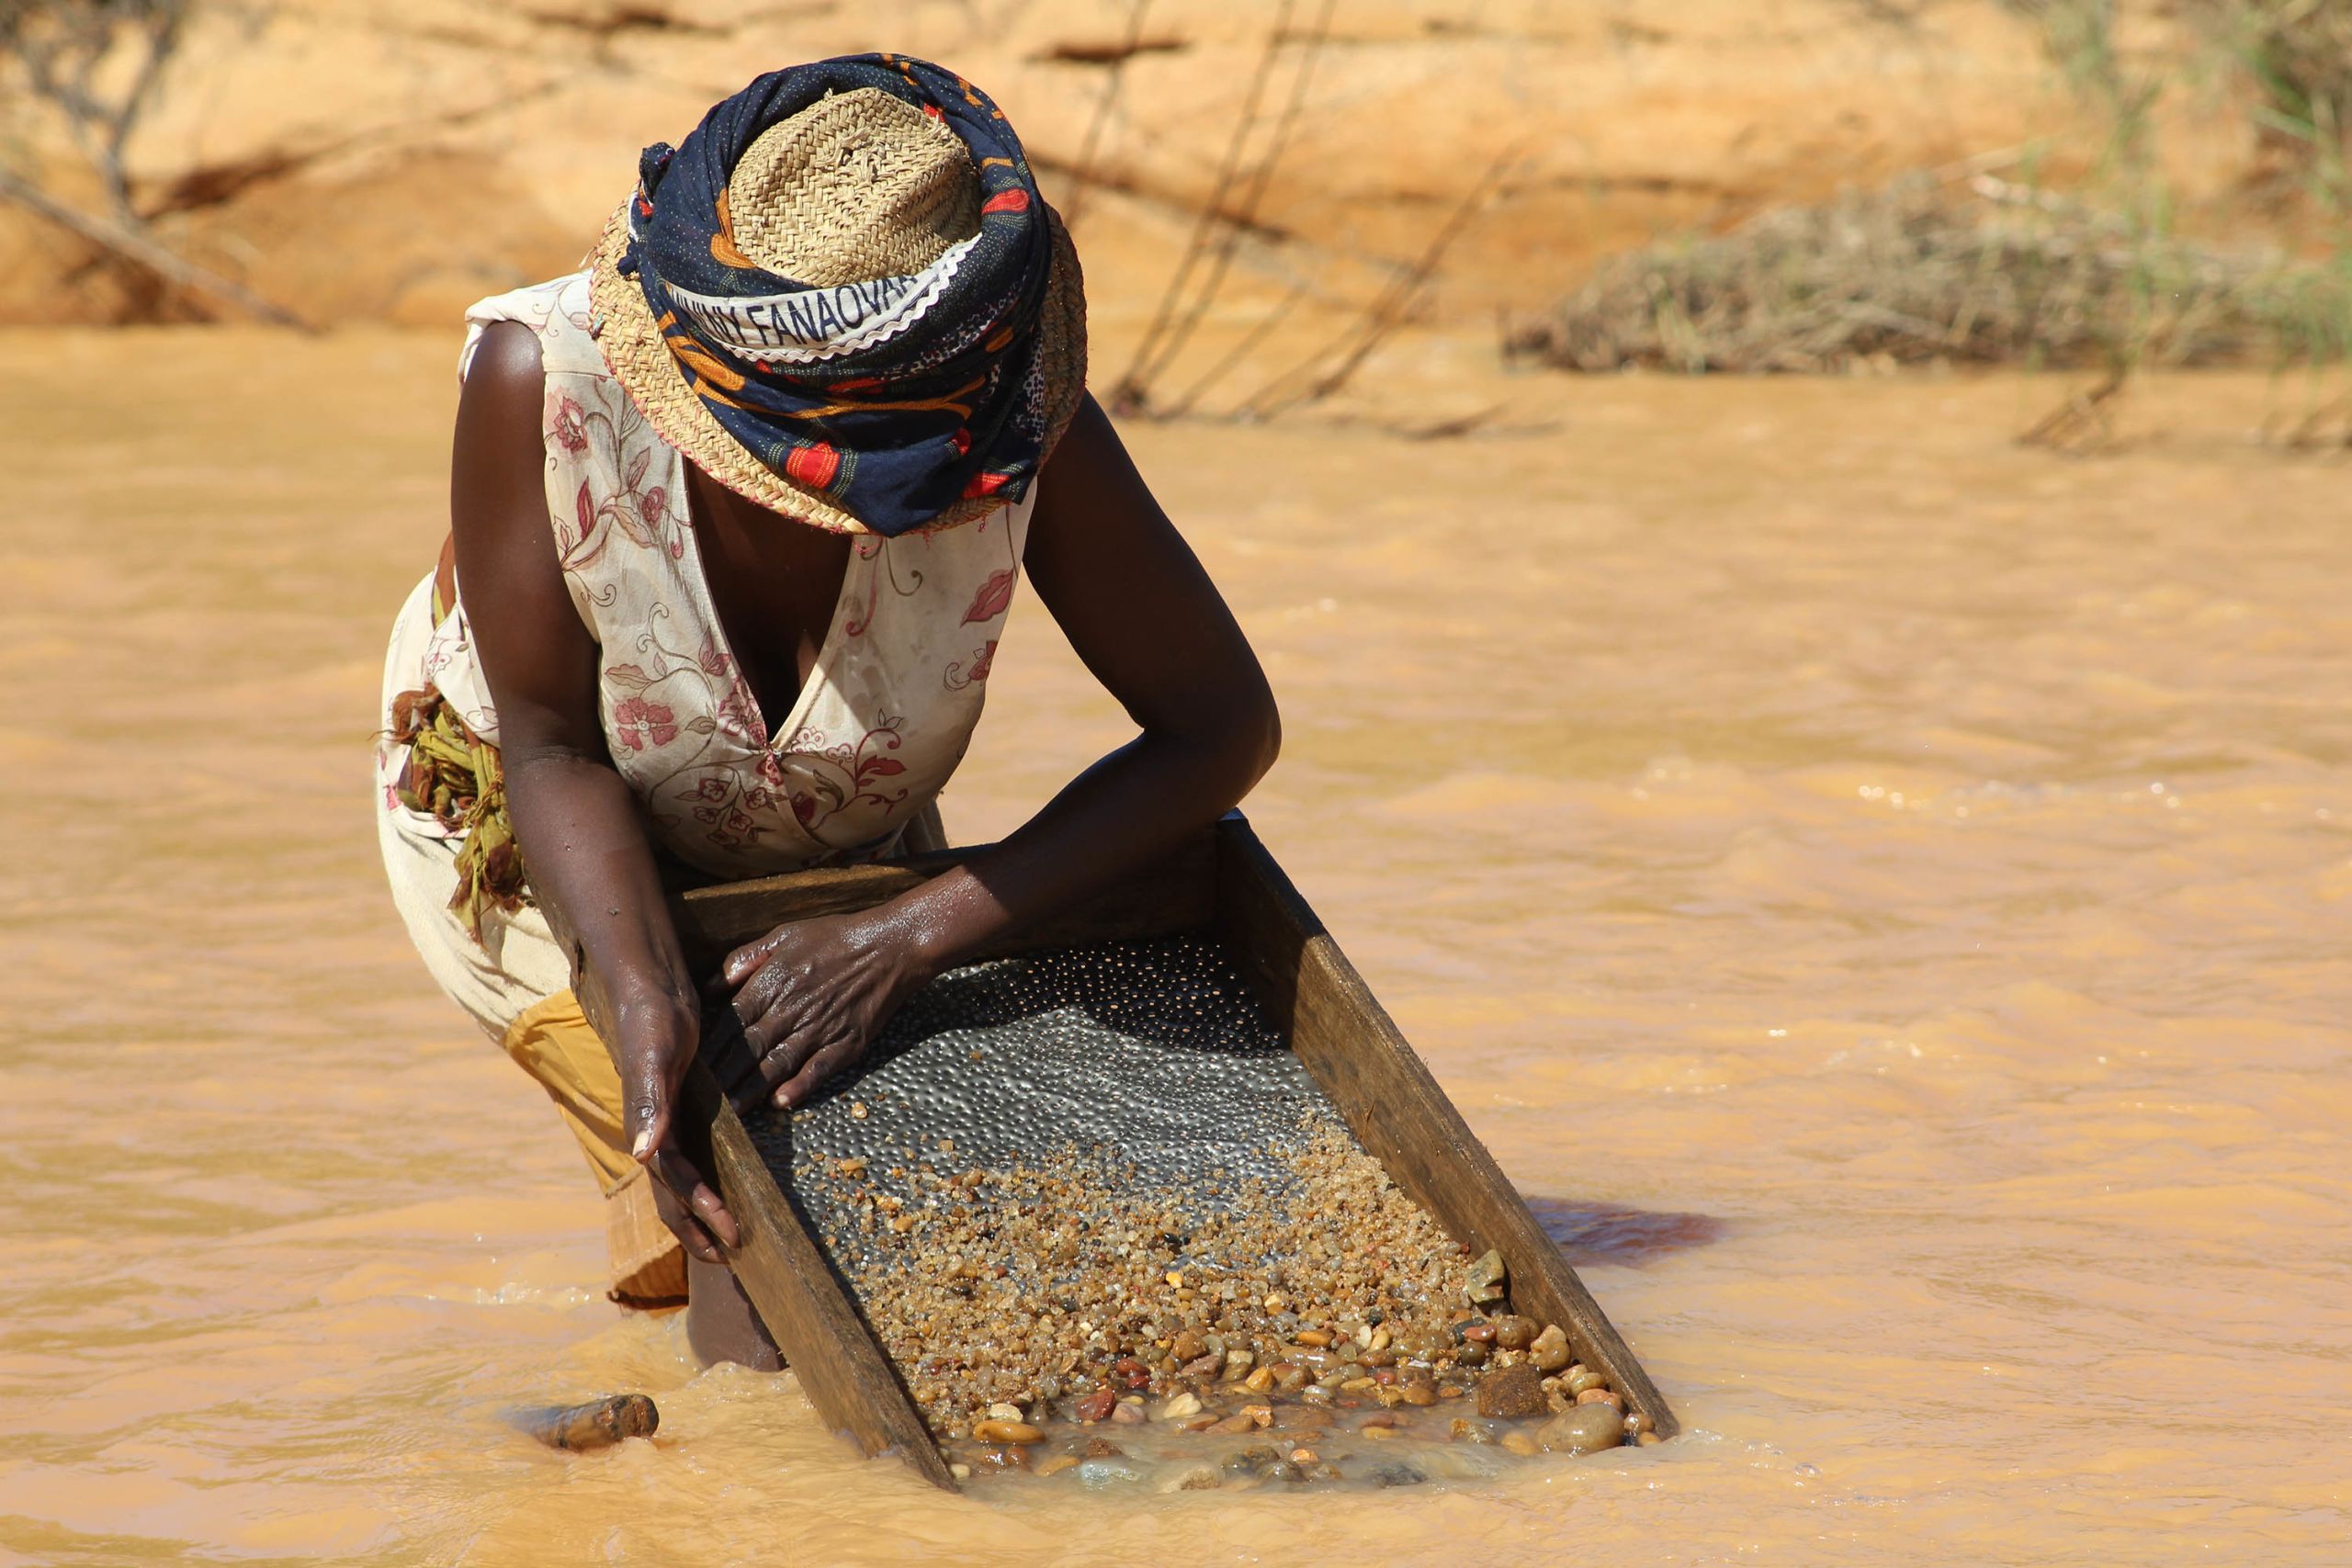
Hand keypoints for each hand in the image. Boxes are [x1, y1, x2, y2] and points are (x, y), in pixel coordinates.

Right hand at [613, 982, 739, 1263]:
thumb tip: (645, 1156)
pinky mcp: (678, 1111)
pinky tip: (725, 1191)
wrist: (649, 989)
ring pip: (679, 1185)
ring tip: (729, 1238)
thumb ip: (649, 1105)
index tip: (733, 1235)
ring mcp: (663, 1125)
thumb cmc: (650, 1020)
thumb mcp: (653, 1059)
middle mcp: (652, 1135)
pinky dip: (705, 1183)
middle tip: (733, 1256)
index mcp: (647, 1130)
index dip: (703, 1211)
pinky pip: (691, 1159)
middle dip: (699, 1231)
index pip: (676, 1185)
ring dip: (701, 1214)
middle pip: (672, 1198)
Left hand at [717, 904, 936, 1112]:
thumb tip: (713, 985)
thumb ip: (745, 958)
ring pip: (777, 1065)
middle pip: (749, 1050)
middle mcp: (791, 1010)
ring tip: (733, 1111)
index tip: (694, 1068)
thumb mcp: (784, 935)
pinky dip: (799, 1087)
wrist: (891, 946)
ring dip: (752, 1089)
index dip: (712, 1049)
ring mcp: (819, 1029)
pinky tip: (781, 1103)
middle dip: (724, 1077)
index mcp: (773, 983)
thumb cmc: (836, 937)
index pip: (732, 1023)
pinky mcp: (846, 1043)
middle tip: (704, 1101)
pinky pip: (818, 1070)